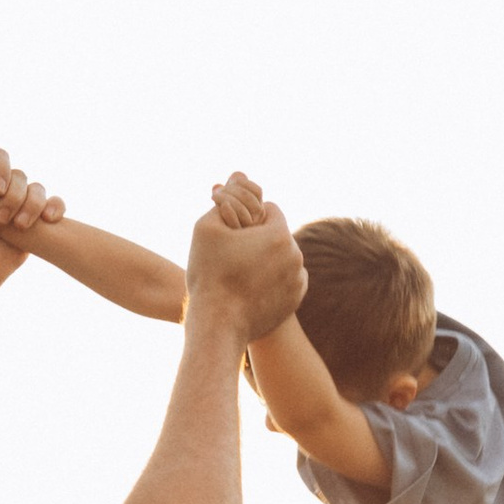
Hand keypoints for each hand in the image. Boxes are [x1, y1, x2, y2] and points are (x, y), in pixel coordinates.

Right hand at [185, 173, 303, 339]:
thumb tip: (236, 179)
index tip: (233, 231)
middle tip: (233, 254)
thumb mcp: (205, 228)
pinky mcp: (296, 299)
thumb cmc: (209, 274)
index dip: (248, 216)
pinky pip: (285, 278)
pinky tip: (250, 287)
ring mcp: (298, 279)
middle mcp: (296, 255)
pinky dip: (272, 280)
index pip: (268, 209)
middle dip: (258, 239)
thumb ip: (224, 200)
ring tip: (240, 272)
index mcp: (279, 234)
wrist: (218, 324)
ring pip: (282, 256)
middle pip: (277, 233)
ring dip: (266, 259)